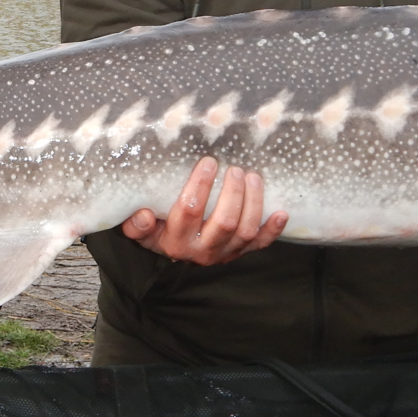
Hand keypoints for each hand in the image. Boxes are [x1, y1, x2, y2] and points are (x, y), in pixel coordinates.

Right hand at [123, 157, 286, 265]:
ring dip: (253, 203)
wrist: (173, 250)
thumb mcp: (142, 230)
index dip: (200, 186)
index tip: (208, 162)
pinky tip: (281, 212)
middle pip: (223, 222)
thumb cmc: (157, 228)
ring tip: (253, 177)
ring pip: (245, 231)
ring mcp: (225, 253)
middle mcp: (201, 251)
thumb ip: (136, 225)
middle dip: (232, 193)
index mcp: (175, 242)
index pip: (189, 211)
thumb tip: (143, 213)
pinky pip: (261, 244)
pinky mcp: (241, 252)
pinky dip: (273, 229)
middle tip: (235, 169)